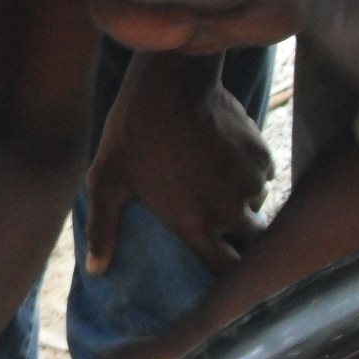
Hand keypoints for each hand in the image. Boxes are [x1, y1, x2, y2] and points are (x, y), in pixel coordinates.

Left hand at [86, 51, 270, 275]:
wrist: (170, 83)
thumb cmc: (132, 134)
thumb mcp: (107, 182)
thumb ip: (103, 230)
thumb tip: (96, 271)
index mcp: (195, 225)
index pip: (227, 272)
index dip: (226, 275)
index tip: (219, 269)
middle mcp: (230, 210)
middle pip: (253, 242)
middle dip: (243, 241)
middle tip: (226, 231)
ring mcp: (250, 181)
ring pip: (258, 206)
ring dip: (243, 203)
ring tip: (217, 187)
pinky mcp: (261, 155)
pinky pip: (262, 177)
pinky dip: (249, 175)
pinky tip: (224, 160)